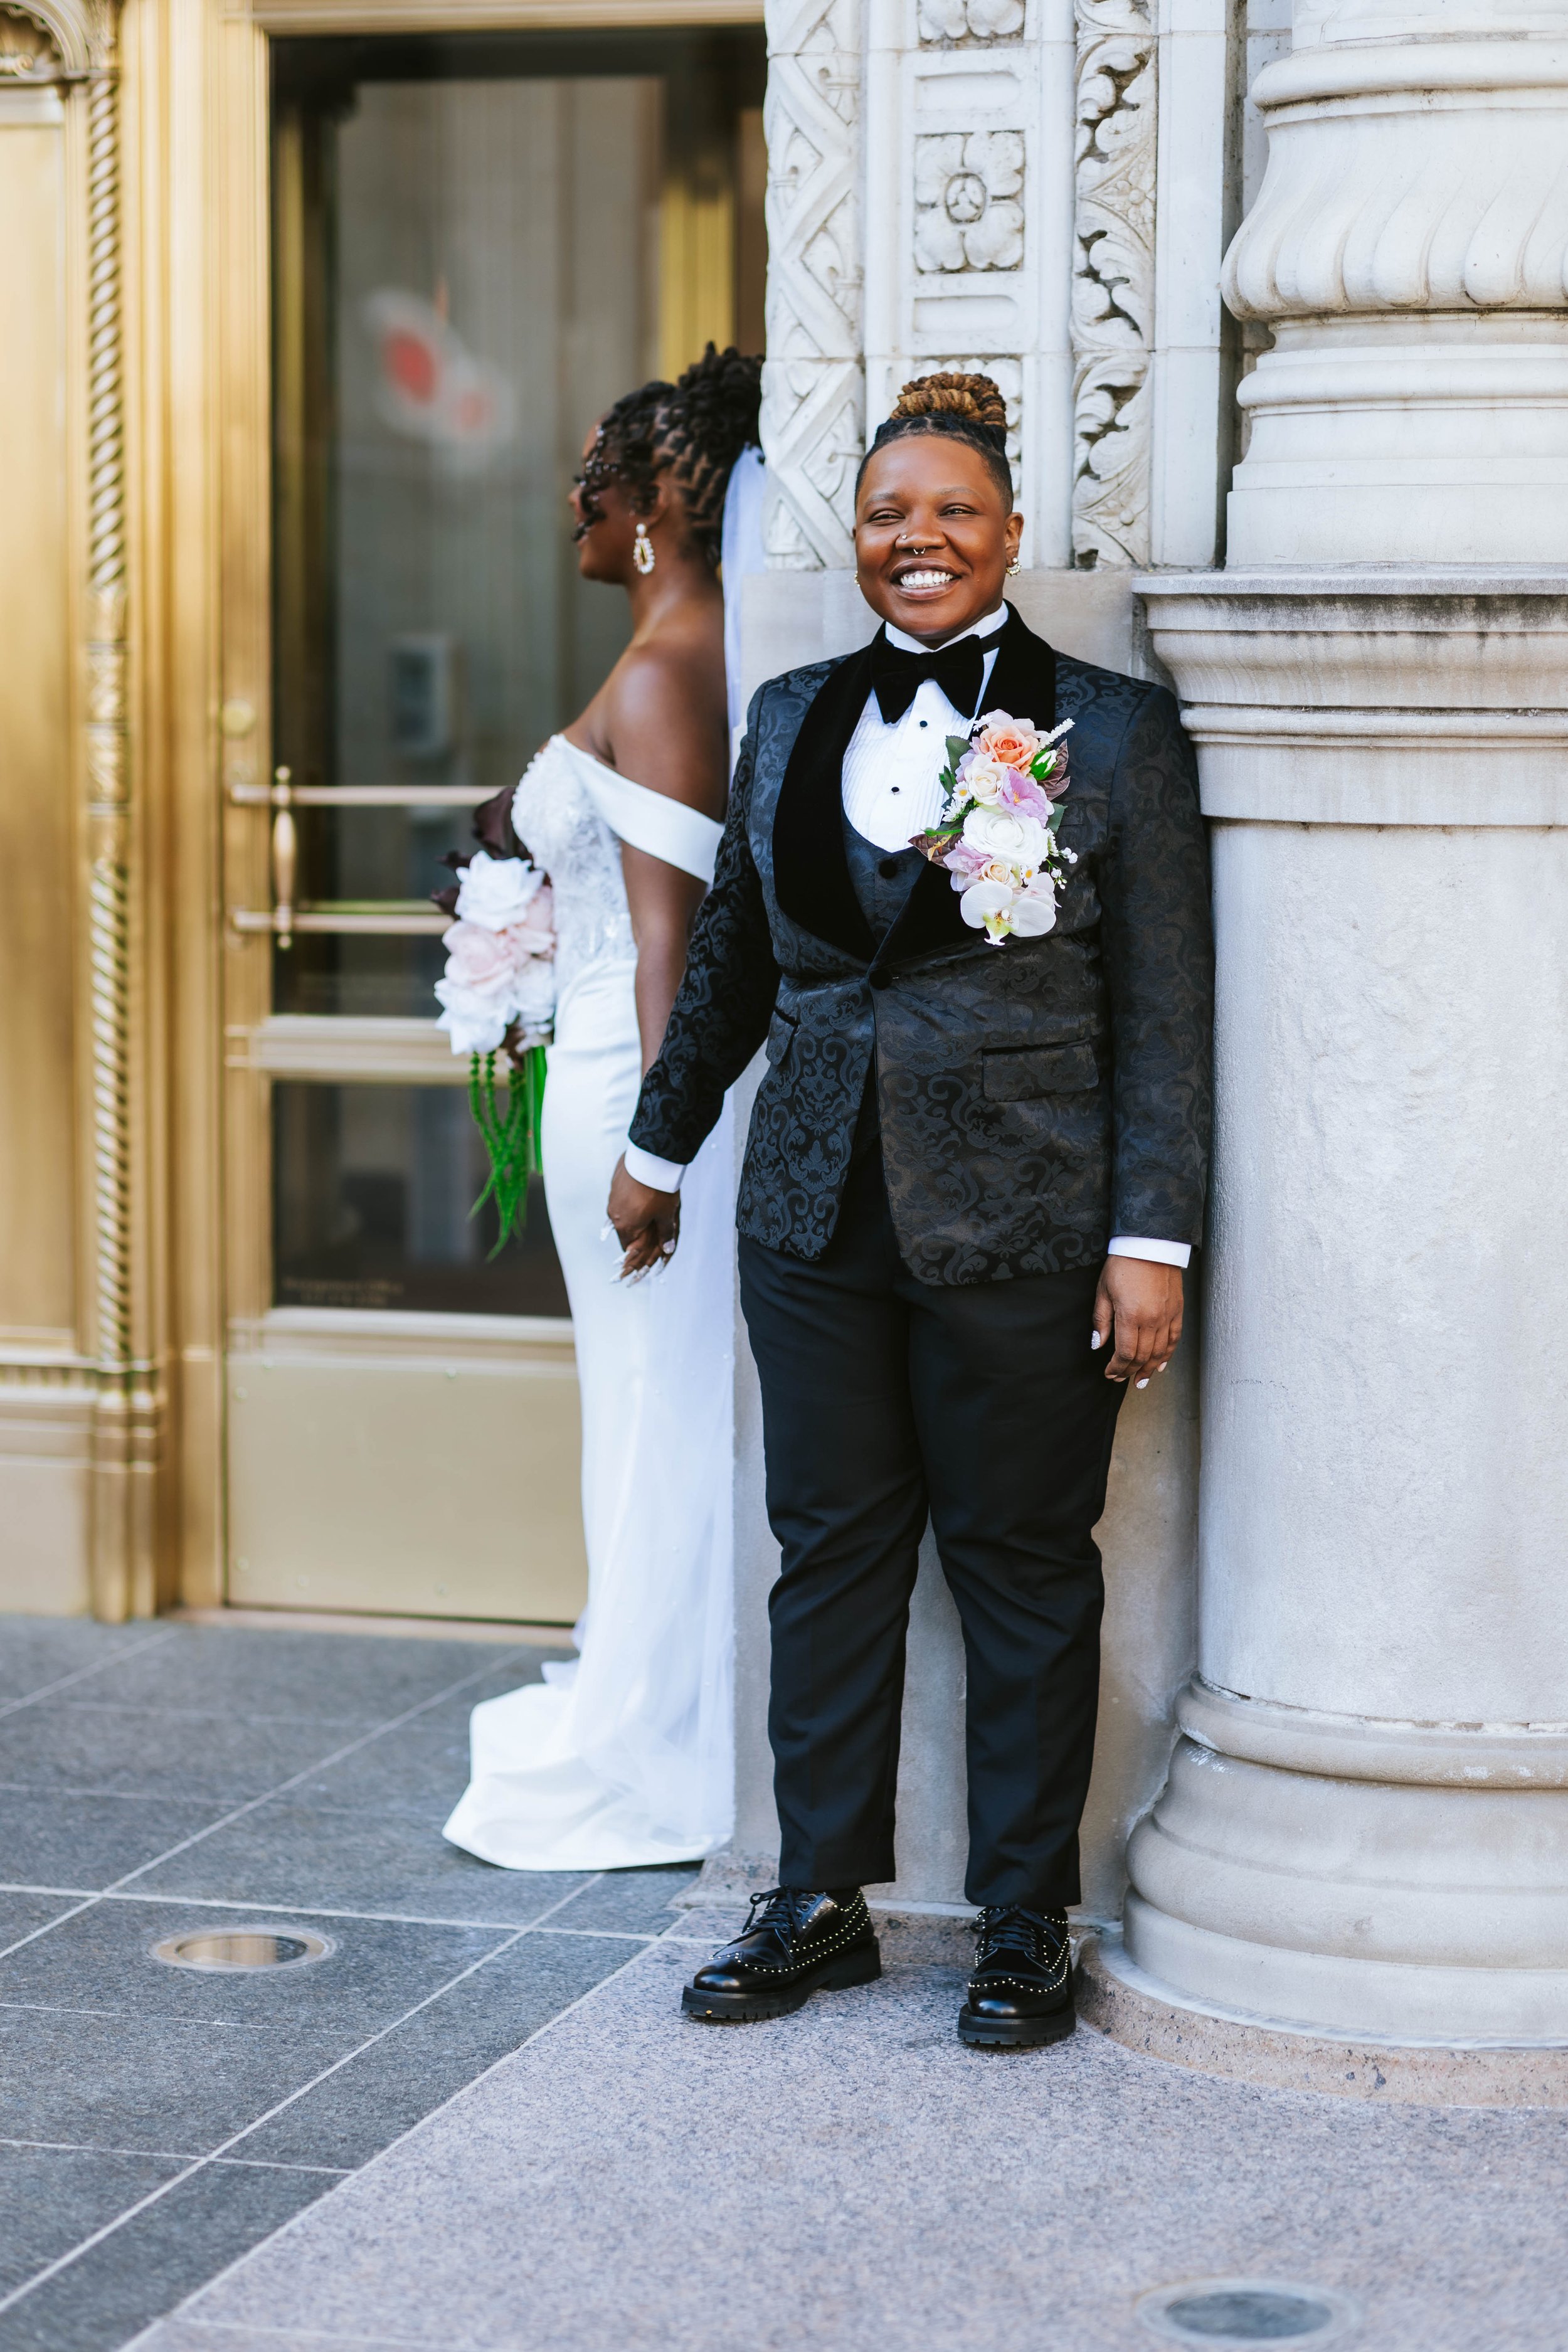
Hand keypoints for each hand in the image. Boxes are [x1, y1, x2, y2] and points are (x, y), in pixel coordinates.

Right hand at [607, 1154, 680, 1281]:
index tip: (637, 1259)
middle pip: (623, 1231)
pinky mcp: (615, 1183)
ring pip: (620, 1214)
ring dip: (630, 1217)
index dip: (635, 1254)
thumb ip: (665, 1232)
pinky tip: (638, 1197)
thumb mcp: (666, 1214)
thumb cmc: (659, 1190)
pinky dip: (628, 1202)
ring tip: (643, 1215)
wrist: (650, 1158)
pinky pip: (620, 1199)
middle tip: (644, 1235)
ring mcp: (613, 1197)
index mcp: (626, 1226)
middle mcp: (614, 1214)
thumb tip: (667, 1248)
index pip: (628, 1247)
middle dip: (633, 1235)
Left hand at [1092, 1258, 1182, 1386]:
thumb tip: (1097, 1344)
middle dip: (1130, 1371)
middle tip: (1121, 1379)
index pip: (1125, 1353)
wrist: (1150, 1244)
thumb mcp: (1103, 1291)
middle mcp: (1152, 1320)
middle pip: (1142, 1356)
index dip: (1117, 1368)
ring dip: (1149, 1369)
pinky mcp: (1177, 1311)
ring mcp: (1167, 1316)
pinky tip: (1161, 1365)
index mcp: (1130, 1316)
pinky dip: (1168, 1354)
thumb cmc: (1123, 1265)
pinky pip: (1174, 1339)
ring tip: (1140, 1380)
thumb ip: (1101, 1321)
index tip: (1109, 1374)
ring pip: (1160, 1352)